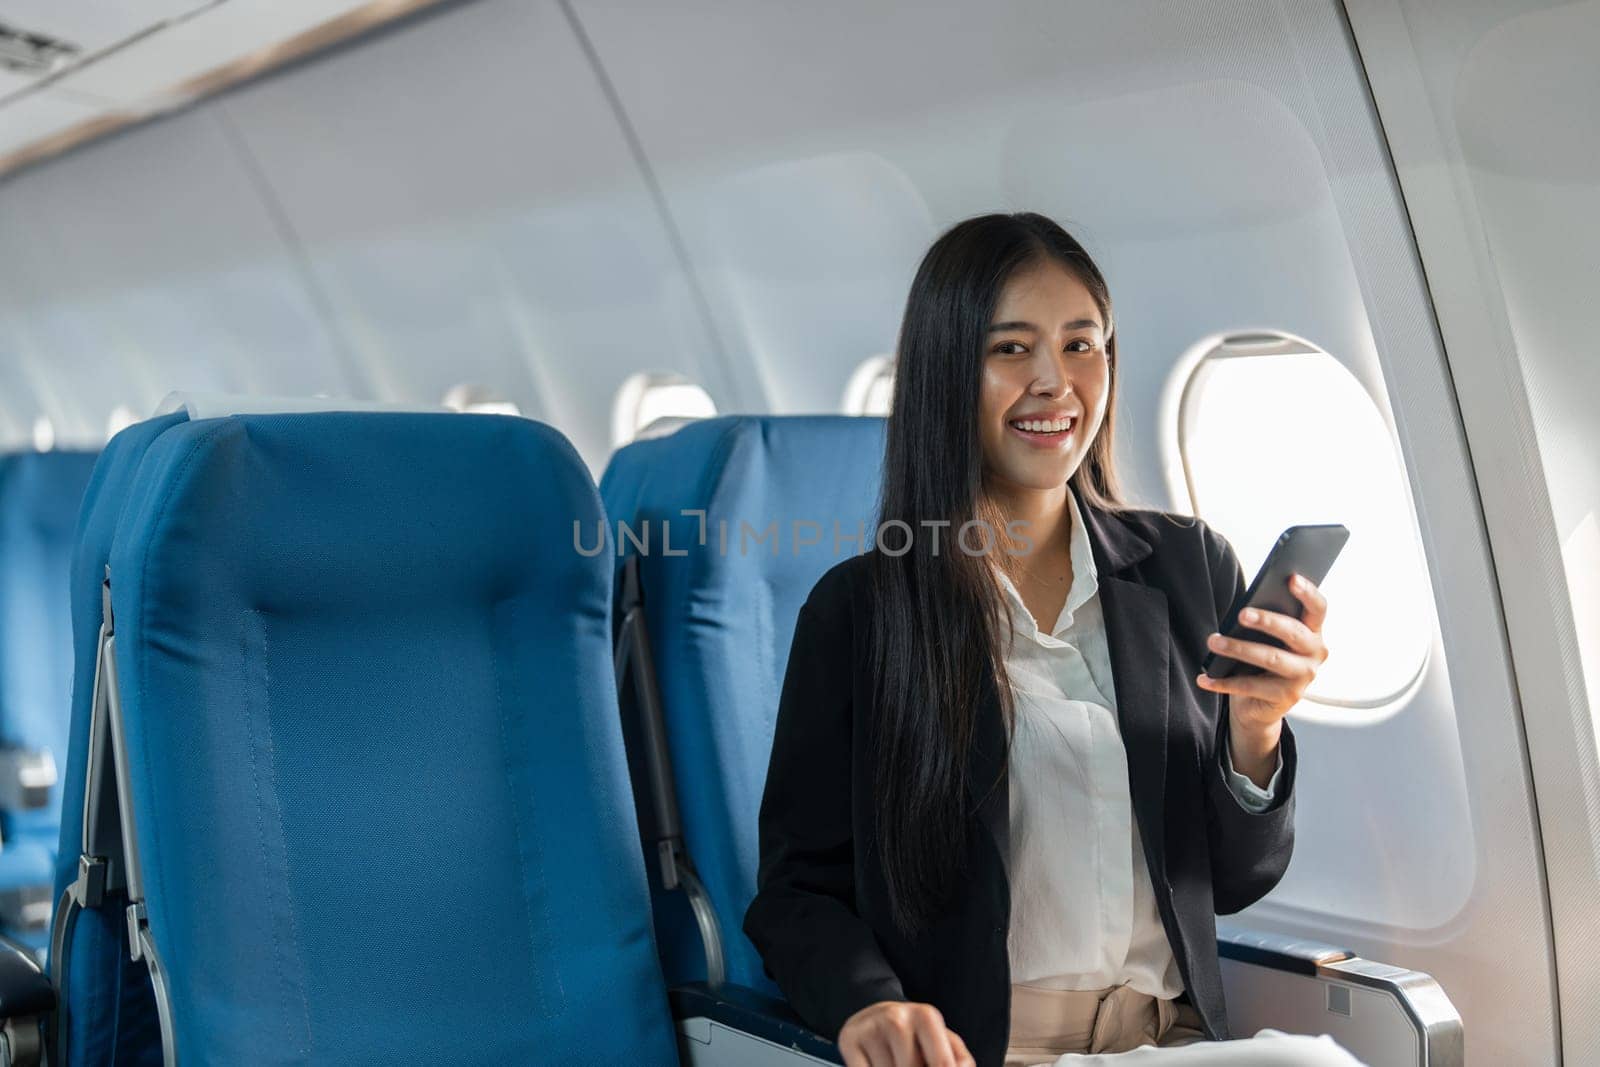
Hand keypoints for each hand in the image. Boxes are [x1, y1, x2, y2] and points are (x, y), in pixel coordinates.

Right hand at [838, 1000, 975, 1066]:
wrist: (876, 1015)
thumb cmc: (916, 1036)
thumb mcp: (943, 1042)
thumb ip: (960, 1061)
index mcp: (927, 1017)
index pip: (942, 1064)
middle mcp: (897, 1018)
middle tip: (909, 1062)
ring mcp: (871, 1028)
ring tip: (894, 1063)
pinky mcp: (850, 1039)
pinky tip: (876, 1064)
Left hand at [1196, 574, 1328, 773]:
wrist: (1261, 705)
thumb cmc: (1263, 660)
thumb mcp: (1268, 639)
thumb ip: (1266, 623)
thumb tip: (1246, 608)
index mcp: (1313, 632)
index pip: (1318, 608)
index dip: (1307, 593)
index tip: (1290, 578)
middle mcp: (1315, 654)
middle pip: (1292, 632)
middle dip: (1267, 621)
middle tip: (1241, 614)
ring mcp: (1303, 678)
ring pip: (1271, 658)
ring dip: (1238, 649)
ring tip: (1213, 641)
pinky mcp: (1287, 698)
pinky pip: (1250, 687)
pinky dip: (1223, 682)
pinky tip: (1204, 678)